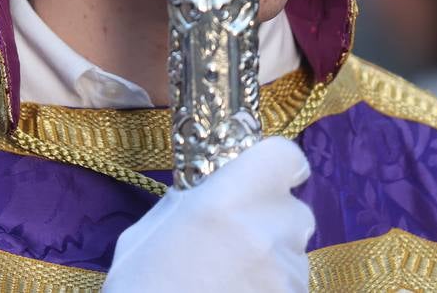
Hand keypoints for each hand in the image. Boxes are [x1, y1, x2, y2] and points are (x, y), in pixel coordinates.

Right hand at [102, 137, 314, 292]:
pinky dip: (274, 290)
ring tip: (233, 280)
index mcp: (225, 202)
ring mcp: (286, 277)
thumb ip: (184, 204)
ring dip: (274, 260)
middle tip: (238, 240)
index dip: (276, 165)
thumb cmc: (140, 291)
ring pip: (296, 253)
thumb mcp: (146, 236)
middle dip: (272, 220)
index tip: (262, 176)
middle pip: (294, 210)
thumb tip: (201, 192)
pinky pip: (293, 287)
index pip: (284, 157)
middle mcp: (266, 233)